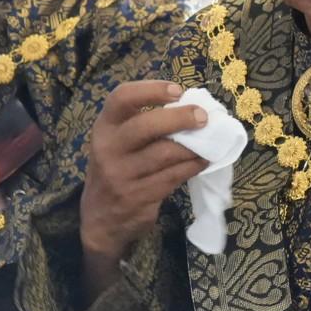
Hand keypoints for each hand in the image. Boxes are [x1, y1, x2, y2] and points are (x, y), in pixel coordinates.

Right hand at [81, 81, 208, 262]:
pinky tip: (203, 161)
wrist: (100, 220)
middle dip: (180, 118)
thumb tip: (191, 106)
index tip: (178, 90)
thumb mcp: (117, 144)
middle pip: (145, 126)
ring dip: (194, 147)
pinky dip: (193, 166)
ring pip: (166, 153)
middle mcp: (108, 149)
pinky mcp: (138, 196)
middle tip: (203, 117)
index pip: (121, 98)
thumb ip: (143, 125)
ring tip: (210, 142)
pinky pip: (174, 176)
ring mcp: (122, 175)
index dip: (152, 90)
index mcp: (104, 128)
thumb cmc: (118, 169)